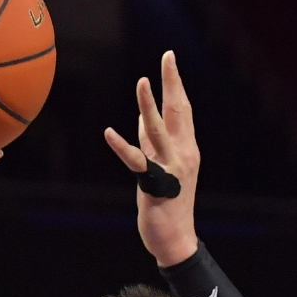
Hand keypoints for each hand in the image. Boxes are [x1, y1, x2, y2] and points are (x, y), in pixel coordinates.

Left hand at [104, 50, 200, 266]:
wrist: (176, 239)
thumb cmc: (169, 204)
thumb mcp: (162, 167)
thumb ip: (152, 142)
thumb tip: (143, 116)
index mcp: (187, 148)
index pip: (183, 109)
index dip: (175, 83)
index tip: (169, 59)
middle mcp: (183, 154)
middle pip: (178, 112)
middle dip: (172, 83)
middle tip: (167, 57)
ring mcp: (171, 169)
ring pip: (159, 131)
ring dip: (149, 106)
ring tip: (142, 82)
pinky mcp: (154, 185)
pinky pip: (136, 162)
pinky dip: (122, 146)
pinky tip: (109, 132)